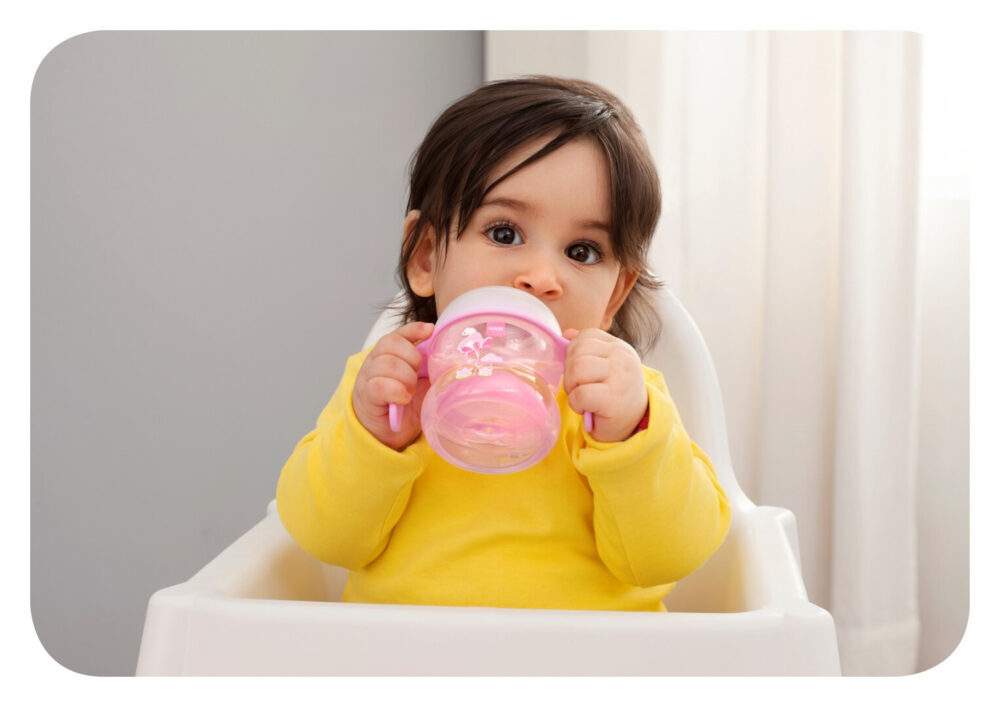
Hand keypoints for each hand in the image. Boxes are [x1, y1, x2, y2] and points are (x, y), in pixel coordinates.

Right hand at [352, 321, 433, 449]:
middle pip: (391, 343)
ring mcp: (368, 377)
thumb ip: (430, 370)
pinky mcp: (366, 395)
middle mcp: (374, 361)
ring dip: (405, 377)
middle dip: (412, 359)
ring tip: (410, 392)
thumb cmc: (403, 407)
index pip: (398, 333)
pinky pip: (379, 385)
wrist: (386, 434)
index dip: (414, 329)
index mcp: (388, 354)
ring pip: (386, 363)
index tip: (430, 331)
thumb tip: (451, 360)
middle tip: (417, 377)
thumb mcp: (421, 384)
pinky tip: (404, 398)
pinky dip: (396, 390)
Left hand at [562, 328, 647, 442]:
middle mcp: (622, 357)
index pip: (586, 336)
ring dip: (572, 387)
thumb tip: (566, 334)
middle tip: (579, 388)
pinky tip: (586, 408)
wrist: (632, 425)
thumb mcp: (603, 367)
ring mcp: (620, 376)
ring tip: (582, 397)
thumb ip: (586, 349)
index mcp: (619, 346)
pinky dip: (576, 404)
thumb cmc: (613, 395)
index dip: (574, 354)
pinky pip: (580, 394)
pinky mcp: (613, 398)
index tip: (581, 372)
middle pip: (578, 352)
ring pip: (577, 370)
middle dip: (570, 373)